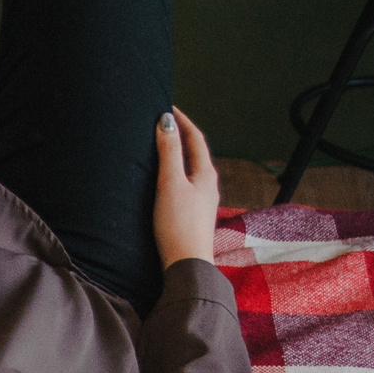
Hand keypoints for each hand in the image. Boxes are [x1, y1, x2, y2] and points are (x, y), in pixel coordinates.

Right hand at [153, 107, 219, 267]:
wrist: (187, 265)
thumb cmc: (178, 225)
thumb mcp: (170, 183)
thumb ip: (169, 152)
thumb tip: (166, 121)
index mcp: (206, 173)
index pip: (195, 137)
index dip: (182, 120)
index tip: (167, 107)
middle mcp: (209, 186)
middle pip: (196, 153)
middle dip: (181, 136)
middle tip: (164, 124)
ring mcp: (203, 202)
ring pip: (192, 170)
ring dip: (179, 155)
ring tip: (164, 147)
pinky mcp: (194, 216)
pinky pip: (187, 186)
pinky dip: (177, 174)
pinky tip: (167, 182)